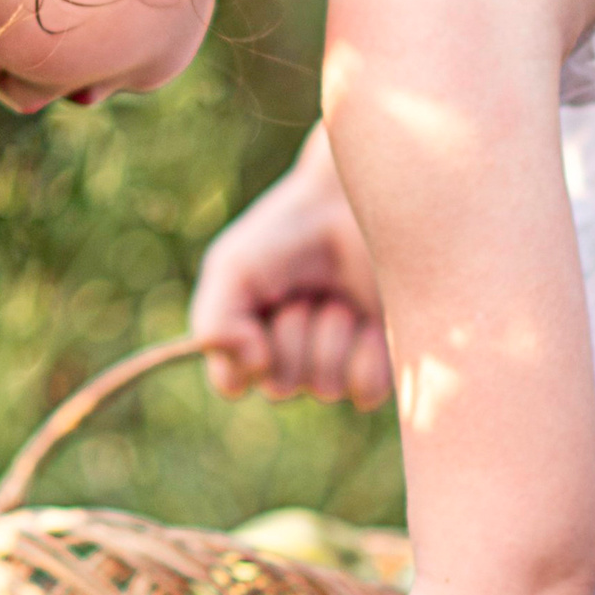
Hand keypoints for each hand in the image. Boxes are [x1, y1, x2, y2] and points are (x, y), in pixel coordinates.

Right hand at [190, 128, 391, 408]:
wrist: (353, 204)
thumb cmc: (287, 233)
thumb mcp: (233, 267)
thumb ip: (214, 324)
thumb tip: (243, 381)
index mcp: (246, 341)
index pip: (233, 383)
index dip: (242, 355)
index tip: (253, 316)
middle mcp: (289, 361)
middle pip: (280, 387)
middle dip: (292, 333)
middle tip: (303, 290)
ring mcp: (335, 365)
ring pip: (324, 387)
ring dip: (330, 333)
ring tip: (337, 294)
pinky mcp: (380, 363)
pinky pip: (364, 389)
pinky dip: (366, 353)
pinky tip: (368, 318)